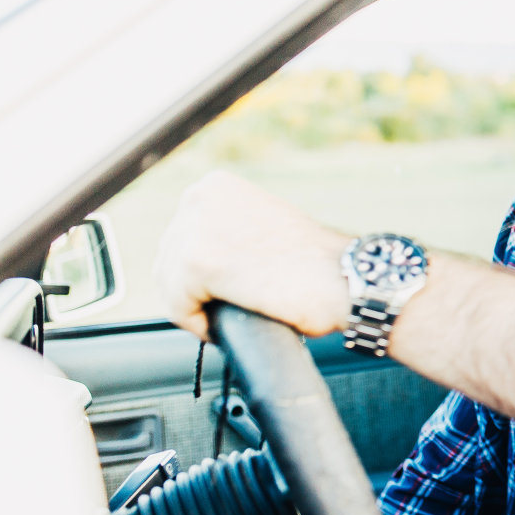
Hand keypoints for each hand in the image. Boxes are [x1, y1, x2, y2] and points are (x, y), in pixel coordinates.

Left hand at [155, 171, 349, 339]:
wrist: (345, 277)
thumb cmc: (319, 262)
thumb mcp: (263, 226)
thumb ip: (230, 231)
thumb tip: (206, 257)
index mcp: (216, 186)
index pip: (181, 236)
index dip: (198, 272)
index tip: (221, 290)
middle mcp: (200, 197)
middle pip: (169, 260)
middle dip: (193, 291)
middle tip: (226, 309)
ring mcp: (195, 228)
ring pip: (170, 286)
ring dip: (196, 308)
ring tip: (228, 318)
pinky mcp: (196, 263)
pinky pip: (178, 307)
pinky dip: (198, 325)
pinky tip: (223, 327)